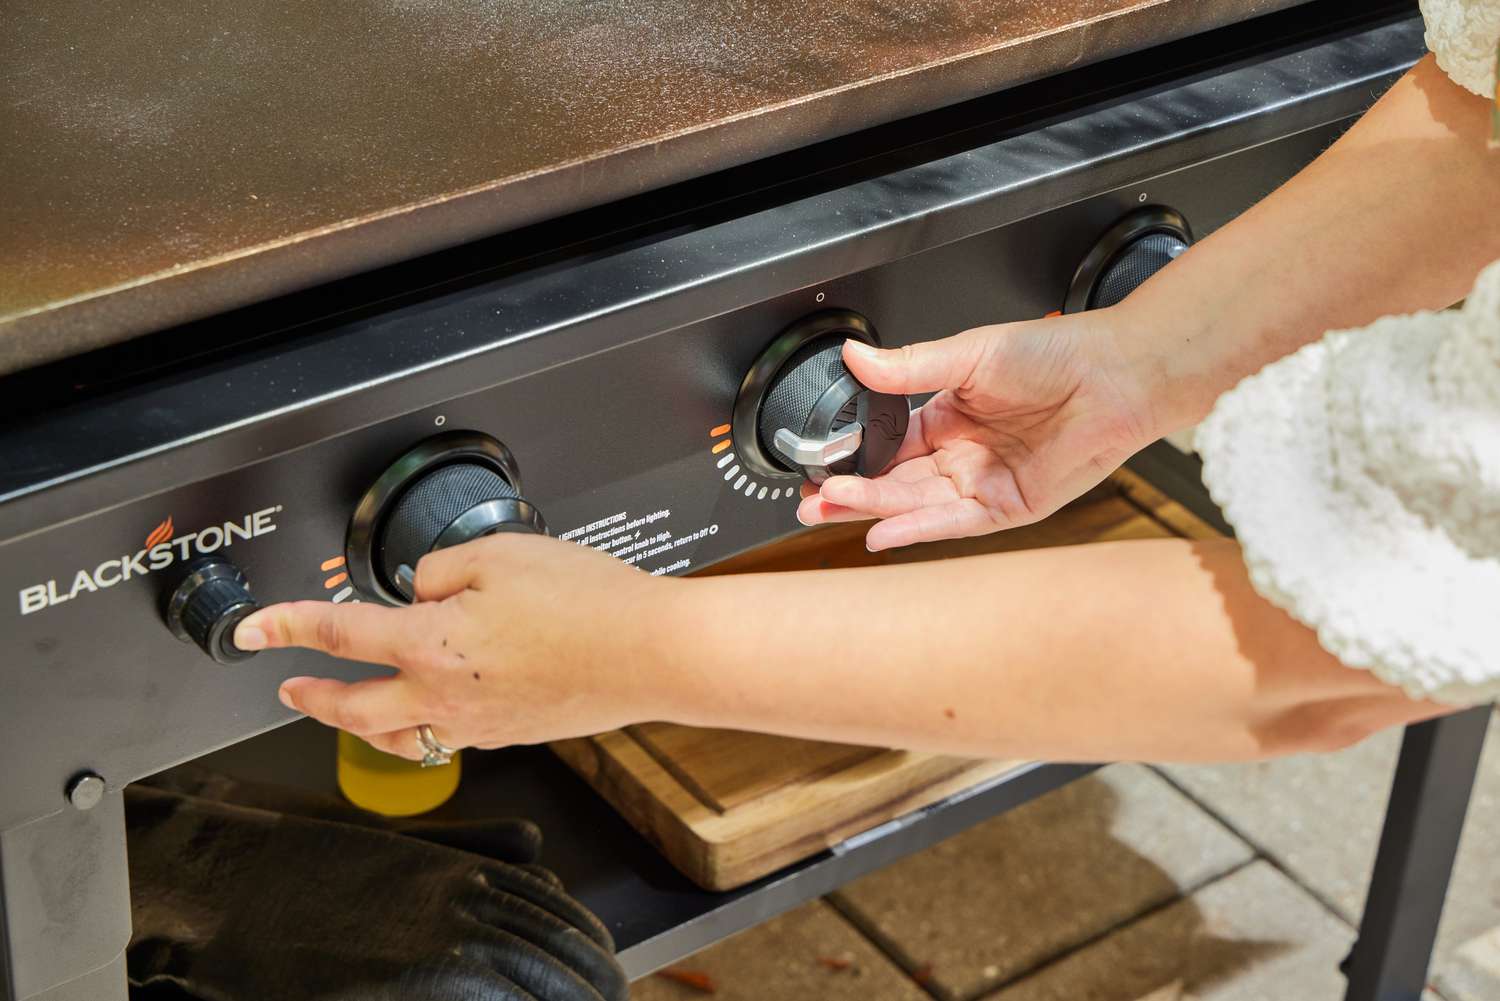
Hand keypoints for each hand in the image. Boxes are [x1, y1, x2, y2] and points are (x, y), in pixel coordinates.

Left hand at [233, 534, 672, 758]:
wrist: (649, 651)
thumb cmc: (586, 603)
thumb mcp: (500, 553)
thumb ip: (443, 567)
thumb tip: (423, 587)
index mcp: (430, 646)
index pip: (337, 633)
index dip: (284, 626)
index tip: (255, 628)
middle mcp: (445, 696)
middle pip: (353, 707)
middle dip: (311, 696)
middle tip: (289, 688)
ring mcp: (478, 723)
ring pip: (397, 738)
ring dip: (359, 725)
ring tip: (346, 713)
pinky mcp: (512, 732)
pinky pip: (445, 739)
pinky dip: (420, 729)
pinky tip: (430, 712)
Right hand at [799, 308, 1156, 549]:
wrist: (1116, 376)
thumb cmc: (1057, 355)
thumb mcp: (969, 354)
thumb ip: (909, 366)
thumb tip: (855, 356)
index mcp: (945, 415)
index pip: (885, 444)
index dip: (851, 456)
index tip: (818, 462)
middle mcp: (960, 453)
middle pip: (893, 482)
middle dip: (849, 493)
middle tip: (811, 499)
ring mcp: (981, 483)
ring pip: (915, 504)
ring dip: (872, 509)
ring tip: (831, 508)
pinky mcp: (1007, 507)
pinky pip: (953, 522)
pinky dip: (916, 529)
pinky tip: (882, 532)